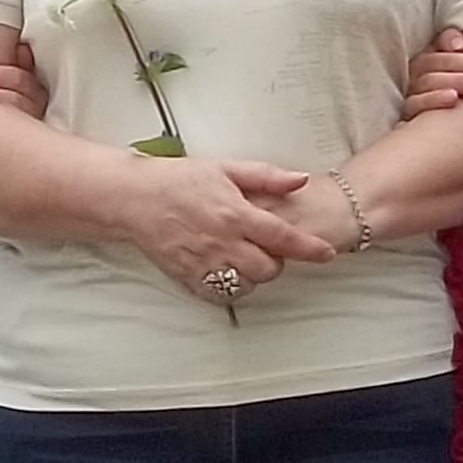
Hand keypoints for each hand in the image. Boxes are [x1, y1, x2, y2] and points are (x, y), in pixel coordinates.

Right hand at [117, 155, 335, 307]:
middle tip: (265, 247)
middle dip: (275, 261)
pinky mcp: (188, 276)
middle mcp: (222, 241)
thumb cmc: (179, 179)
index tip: (327, 254)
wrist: (135, 198)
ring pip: (246, 284)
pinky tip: (226, 270)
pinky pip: (220, 294)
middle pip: (269, 268)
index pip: (283, 237)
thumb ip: (266, 177)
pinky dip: (229, 287)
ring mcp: (205, 262)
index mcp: (235, 213)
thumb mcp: (226, 168)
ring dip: (253, 275)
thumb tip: (300, 181)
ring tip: (244, 258)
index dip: (310, 248)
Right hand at [398, 23, 462, 120]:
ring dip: (460, 80)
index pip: (439, 44)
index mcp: (432, 66)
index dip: (450, 40)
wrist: (434, 166)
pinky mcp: (406, 121)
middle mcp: (417, 79)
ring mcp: (411, 99)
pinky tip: (454, 98)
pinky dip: (434, 98)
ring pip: (429, 80)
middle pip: (437, 61)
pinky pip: (415, 105)